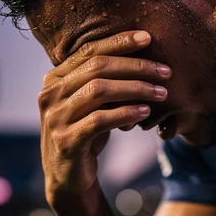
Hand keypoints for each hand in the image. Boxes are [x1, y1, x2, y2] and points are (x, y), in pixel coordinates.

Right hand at [38, 30, 170, 204]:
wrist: (68, 178)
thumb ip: (105, 81)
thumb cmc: (86, 134)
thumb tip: (144, 55)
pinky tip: (145, 112)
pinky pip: (99, 120)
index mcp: (55, 78)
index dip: (119, 42)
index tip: (148, 37)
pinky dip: (125, 113)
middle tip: (165, 71)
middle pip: (97, 68)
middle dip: (136, 66)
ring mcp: (55, 117)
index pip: (89, 50)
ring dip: (136, 89)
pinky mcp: (65, 141)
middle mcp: (50, 93)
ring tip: (161, 93)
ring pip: (99, 90)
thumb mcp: (93, 104)